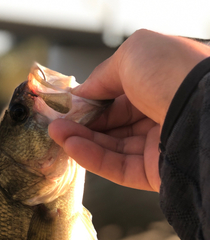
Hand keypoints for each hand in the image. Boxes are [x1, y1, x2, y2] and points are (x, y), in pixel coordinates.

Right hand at [49, 29, 209, 191]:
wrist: (201, 110)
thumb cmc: (173, 73)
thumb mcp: (133, 54)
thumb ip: (103, 74)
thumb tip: (82, 94)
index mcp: (161, 84)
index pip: (118, 95)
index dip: (90, 100)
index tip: (66, 105)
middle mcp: (160, 114)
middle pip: (112, 123)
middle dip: (81, 123)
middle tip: (56, 122)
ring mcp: (157, 145)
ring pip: (111, 147)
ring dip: (80, 140)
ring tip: (56, 134)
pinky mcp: (153, 172)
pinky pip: (117, 167)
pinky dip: (91, 157)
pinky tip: (71, 146)